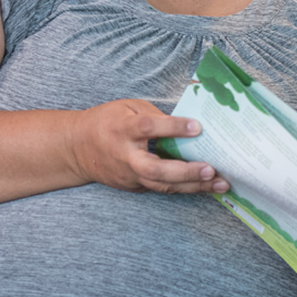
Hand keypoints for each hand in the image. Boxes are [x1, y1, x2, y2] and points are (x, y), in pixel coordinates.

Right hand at [68, 99, 227, 194]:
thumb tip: (188, 124)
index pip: (149, 128)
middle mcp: (126, 157)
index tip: (197, 127)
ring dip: (194, 186)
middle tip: (211, 169)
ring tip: (221, 184)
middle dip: (185, 171)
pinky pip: (162, 188)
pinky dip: (185, 188)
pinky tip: (207, 186)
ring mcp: (130, 176)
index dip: (173, 127)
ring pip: (163, 185)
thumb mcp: (128, 107)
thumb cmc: (107, 121)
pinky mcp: (135, 187)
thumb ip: (156, 115)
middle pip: (156, 169)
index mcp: (123, 129)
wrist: (76, 148)